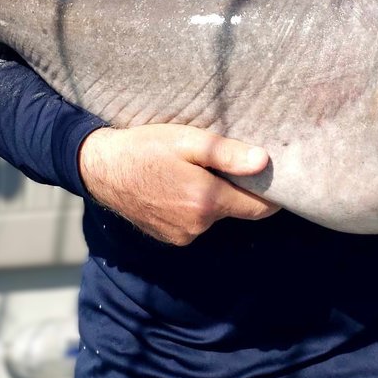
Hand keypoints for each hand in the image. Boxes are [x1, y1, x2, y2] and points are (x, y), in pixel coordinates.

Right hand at [78, 123, 279, 244]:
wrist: (101, 168)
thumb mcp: (188, 140)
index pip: (258, 208)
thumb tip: (264, 162)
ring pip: (214, 216)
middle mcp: (197, 226)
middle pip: (236, 210)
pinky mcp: (168, 237)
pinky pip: (194, 223)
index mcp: (206, 201)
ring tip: (198, 170)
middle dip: (238, 190)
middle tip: (230, 162)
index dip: (271, 194)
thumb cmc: (146, 147)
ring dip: (213, 198)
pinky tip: (178, 185)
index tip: (277, 178)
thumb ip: (227, 154)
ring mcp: (181, 236)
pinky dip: (194, 206)